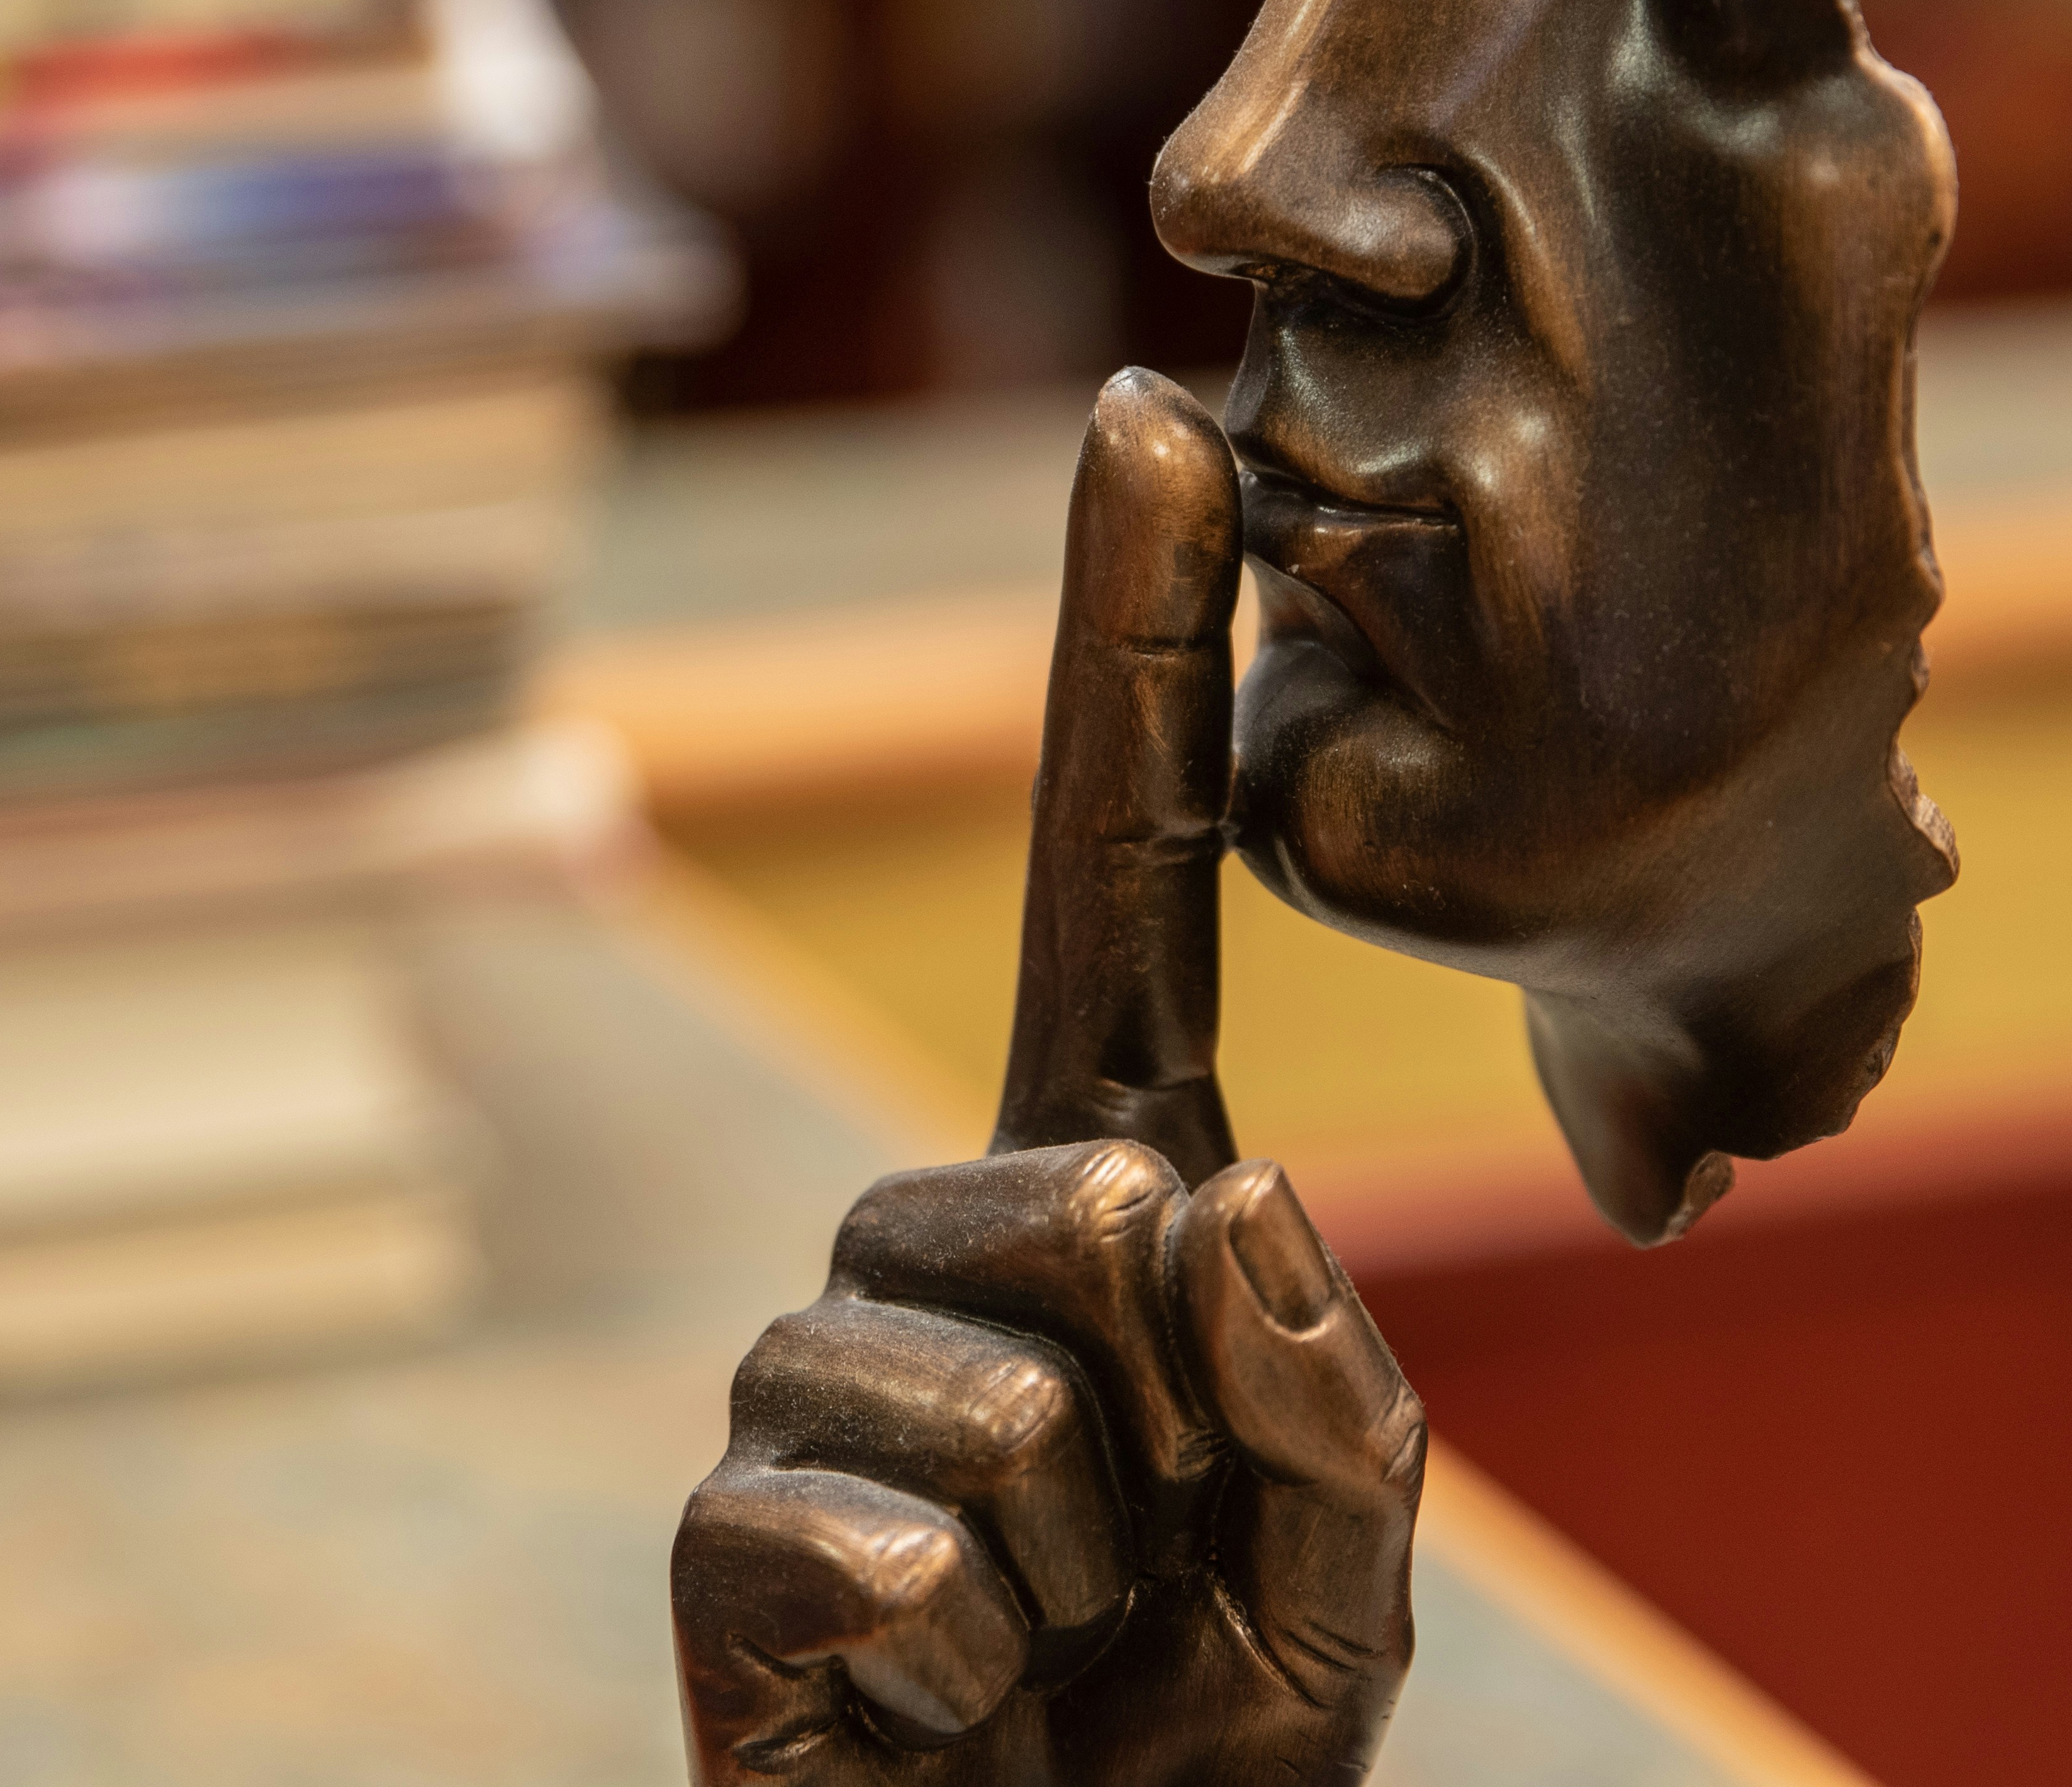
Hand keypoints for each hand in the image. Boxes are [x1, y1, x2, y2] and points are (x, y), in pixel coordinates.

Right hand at [672, 371, 1426, 1783]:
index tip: (1150, 416)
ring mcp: (817, 1367)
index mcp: (1120, 1187)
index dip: (1134, 645)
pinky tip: (951, 1715)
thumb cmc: (1203, 1741)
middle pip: (1086, 1196)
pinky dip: (967, 1671)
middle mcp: (947, 1233)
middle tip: (1148, 1583)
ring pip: (996, 1395)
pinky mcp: (725, 1522)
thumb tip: (1200, 1199)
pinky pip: (877, 1546)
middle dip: (1175, 1429)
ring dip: (1086, 1575)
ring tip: (1055, 1657)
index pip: (1125, 873)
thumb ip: (1331, 1390)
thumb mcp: (1346, 1571)